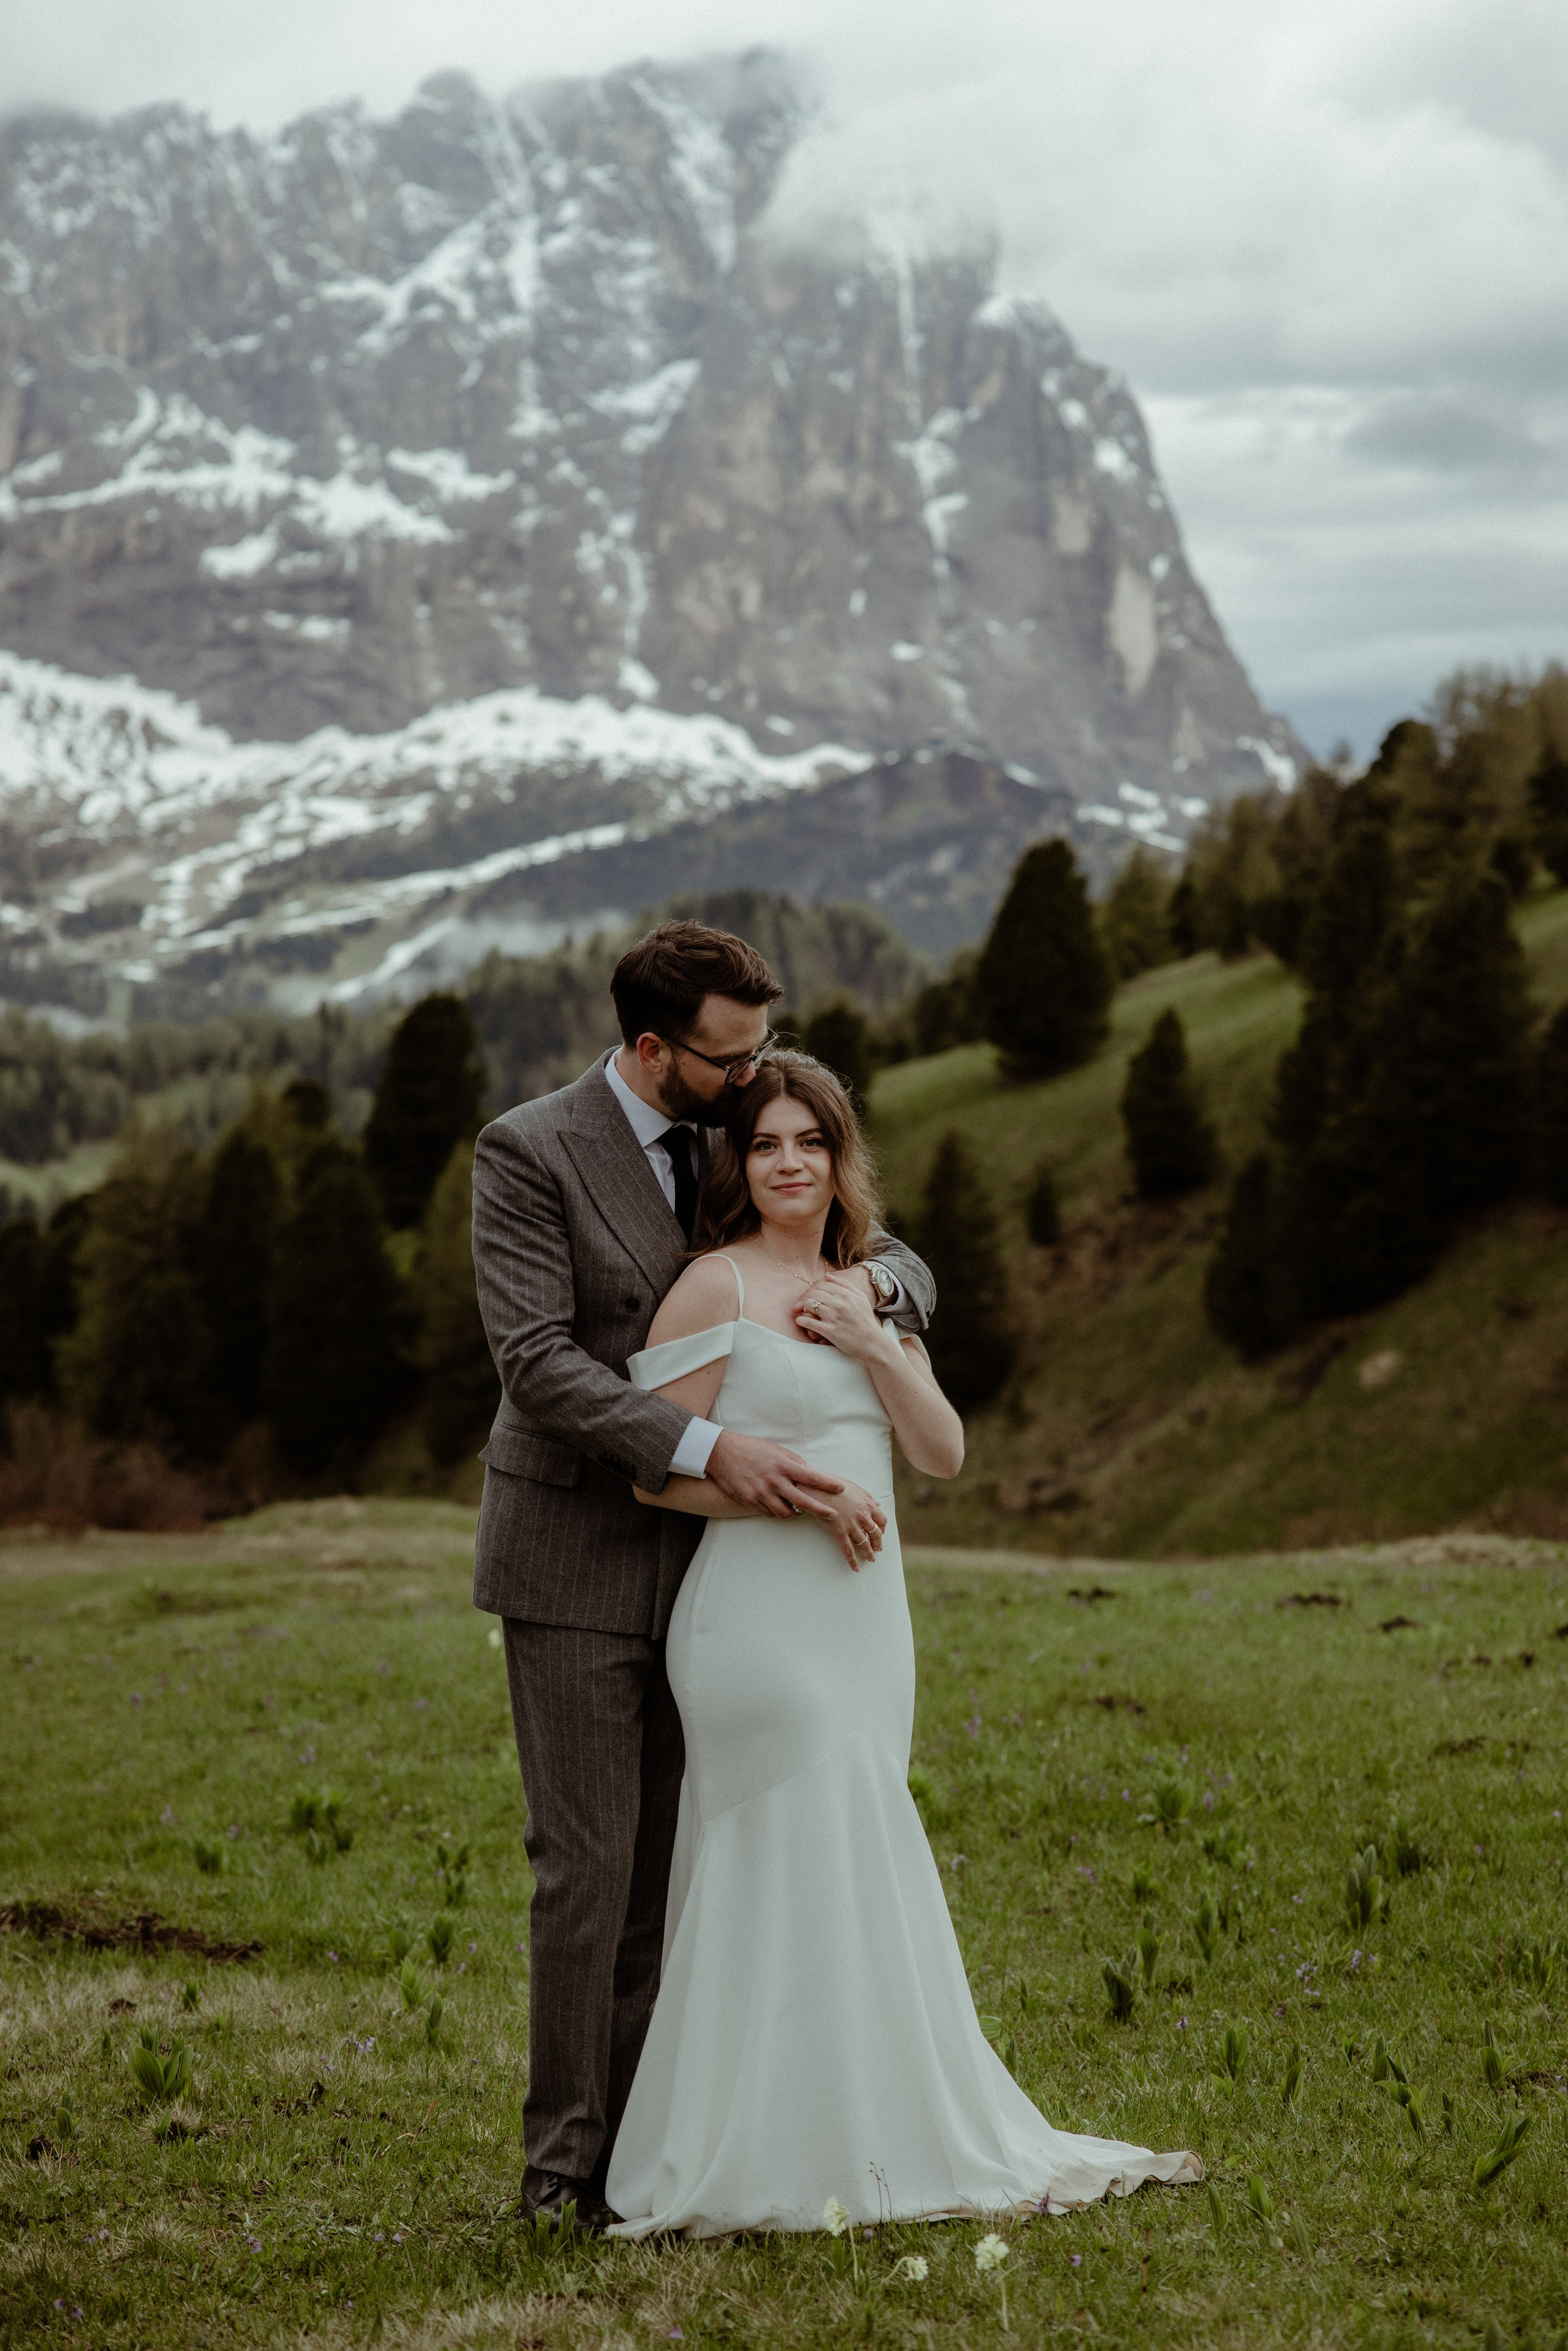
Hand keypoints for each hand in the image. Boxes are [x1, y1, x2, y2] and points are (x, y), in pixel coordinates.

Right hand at [707, 1431, 844, 1521]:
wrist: (721, 1453)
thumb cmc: (751, 1449)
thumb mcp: (775, 1450)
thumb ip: (792, 1462)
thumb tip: (809, 1472)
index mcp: (782, 1465)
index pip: (811, 1477)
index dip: (827, 1484)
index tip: (840, 1489)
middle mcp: (774, 1481)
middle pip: (803, 1502)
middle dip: (821, 1510)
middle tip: (833, 1515)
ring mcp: (761, 1493)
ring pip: (786, 1513)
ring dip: (795, 1513)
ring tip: (799, 1510)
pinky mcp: (750, 1501)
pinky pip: (769, 1513)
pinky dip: (777, 1512)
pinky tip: (779, 1507)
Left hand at [794, 1266, 887, 1362]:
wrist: (872, 1341)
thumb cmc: (866, 1319)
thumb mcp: (860, 1297)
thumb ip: (844, 1284)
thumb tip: (826, 1275)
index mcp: (845, 1294)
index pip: (822, 1285)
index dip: (817, 1291)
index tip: (817, 1297)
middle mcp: (838, 1304)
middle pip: (814, 1294)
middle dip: (810, 1299)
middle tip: (809, 1305)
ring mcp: (833, 1317)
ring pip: (809, 1305)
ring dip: (804, 1308)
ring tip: (806, 1312)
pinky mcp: (829, 1331)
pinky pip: (809, 1322)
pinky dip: (801, 1320)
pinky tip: (800, 1321)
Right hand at [813, 1478, 887, 1569]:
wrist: (817, 1487)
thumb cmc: (835, 1485)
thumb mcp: (855, 1487)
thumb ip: (868, 1497)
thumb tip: (878, 1504)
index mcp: (868, 1505)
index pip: (882, 1521)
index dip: (882, 1529)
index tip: (881, 1533)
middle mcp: (863, 1517)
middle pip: (875, 1534)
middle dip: (878, 1543)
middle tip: (878, 1549)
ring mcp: (851, 1526)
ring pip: (864, 1544)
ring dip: (869, 1553)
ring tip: (871, 1559)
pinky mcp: (839, 1532)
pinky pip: (848, 1550)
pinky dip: (853, 1560)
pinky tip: (856, 1568)